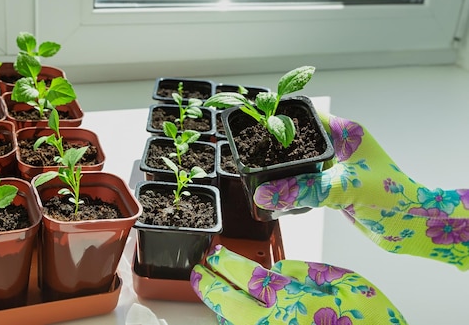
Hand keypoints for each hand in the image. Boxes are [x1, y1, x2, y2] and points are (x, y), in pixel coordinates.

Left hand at [192, 245, 407, 324]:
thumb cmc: (371, 322)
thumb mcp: (347, 283)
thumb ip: (308, 271)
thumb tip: (278, 267)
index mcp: (295, 302)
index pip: (248, 276)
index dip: (227, 262)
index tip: (216, 254)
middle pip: (228, 304)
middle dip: (208, 286)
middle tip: (199, 273)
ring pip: (233, 323)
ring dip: (219, 306)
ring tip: (210, 290)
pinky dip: (236, 321)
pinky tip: (233, 314)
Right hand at [255, 113, 468, 269]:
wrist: (412, 228)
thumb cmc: (391, 199)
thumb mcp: (343, 189)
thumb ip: (302, 189)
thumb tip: (265, 194)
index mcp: (345, 133)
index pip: (307, 115)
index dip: (281, 116)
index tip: (255, 123)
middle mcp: (339, 145)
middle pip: (299, 139)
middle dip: (276, 146)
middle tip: (250, 150)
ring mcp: (335, 166)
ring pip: (300, 162)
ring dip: (282, 168)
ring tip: (256, 169)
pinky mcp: (332, 186)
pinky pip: (304, 180)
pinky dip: (290, 185)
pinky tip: (275, 189)